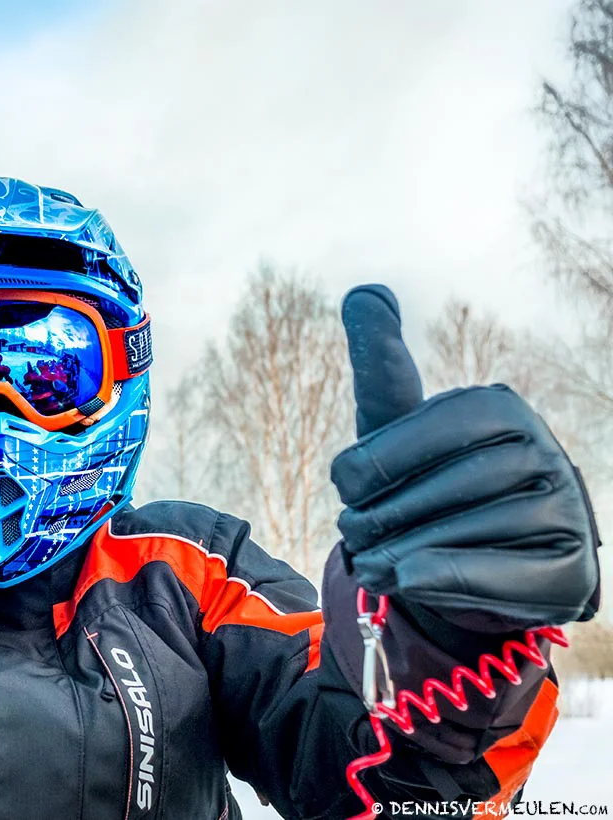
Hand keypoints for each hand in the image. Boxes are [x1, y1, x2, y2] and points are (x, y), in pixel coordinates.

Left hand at [330, 285, 600, 632]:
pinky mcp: (571, 573)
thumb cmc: (419, 483)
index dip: (376, 460)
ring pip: (469, 534)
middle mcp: (546, 452)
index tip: (344, 484)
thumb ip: (378, 364)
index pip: (436, 426)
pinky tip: (408, 579)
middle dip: (382, 516)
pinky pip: (498, 577)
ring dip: (401, 555)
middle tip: (352, 533)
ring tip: (372, 563)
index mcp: (499, 408)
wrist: (464, 564)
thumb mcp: (391, 424)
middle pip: (450, 486)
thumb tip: (366, 292)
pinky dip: (442, 580)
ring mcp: (567, 512)